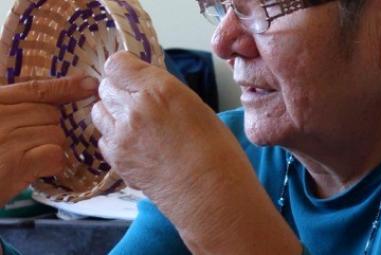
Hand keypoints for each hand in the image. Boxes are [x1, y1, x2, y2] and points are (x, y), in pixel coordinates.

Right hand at [0, 76, 97, 206]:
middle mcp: (0, 115)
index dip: (65, 86)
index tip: (90, 83)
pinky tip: (36, 170)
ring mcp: (7, 138)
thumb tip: (53, 106)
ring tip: (28, 159)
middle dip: (50, 129)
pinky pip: (55, 155)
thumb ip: (15, 110)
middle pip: (50, 113)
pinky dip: (52, 164)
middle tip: (31, 145)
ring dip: (51, 148)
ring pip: (56, 134)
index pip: (35, 88)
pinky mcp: (16, 163)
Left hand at [92, 51, 249, 197]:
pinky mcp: (117, 159)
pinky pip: (102, 138)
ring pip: (98, 111)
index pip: (117, 64)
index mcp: (160, 89)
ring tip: (133, 123)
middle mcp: (135, 108)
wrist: (211, 193)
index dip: (124, 69)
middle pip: (105, 87)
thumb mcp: (195, 106)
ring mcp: (122, 135)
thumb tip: (148, 88)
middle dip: (118, 91)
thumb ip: (165, 92)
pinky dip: (113, 137)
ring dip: (112, 113)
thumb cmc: (216, 150)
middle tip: (137, 102)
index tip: (132, 75)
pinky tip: (133, 145)